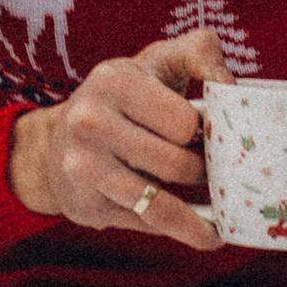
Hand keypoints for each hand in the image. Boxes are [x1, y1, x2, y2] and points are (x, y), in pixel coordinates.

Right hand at [9, 28, 224, 248]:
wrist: (58, 142)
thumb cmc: (126, 97)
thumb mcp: (158, 61)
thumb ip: (200, 52)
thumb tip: (228, 84)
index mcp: (114, 80)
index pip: (185, 121)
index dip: (204, 130)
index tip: (205, 133)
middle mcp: (90, 123)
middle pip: (177, 165)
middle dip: (202, 171)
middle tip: (211, 170)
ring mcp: (83, 168)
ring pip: (161, 205)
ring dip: (198, 216)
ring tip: (223, 222)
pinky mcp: (85, 206)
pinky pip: (147, 226)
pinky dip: (180, 231)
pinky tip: (204, 235)